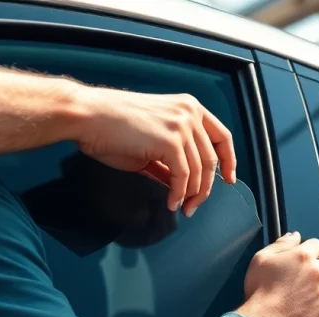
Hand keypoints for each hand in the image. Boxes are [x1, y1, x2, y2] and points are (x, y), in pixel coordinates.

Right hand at [66, 84, 236, 216]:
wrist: (87, 116)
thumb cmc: (111, 127)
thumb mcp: (151, 143)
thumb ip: (171, 160)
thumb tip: (182, 184)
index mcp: (189, 107)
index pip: (222, 136)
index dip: (229, 160)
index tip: (231, 179)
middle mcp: (189, 113)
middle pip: (212, 159)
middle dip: (206, 188)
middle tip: (194, 206)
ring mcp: (181, 125)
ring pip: (199, 171)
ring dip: (192, 195)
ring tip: (181, 208)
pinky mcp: (170, 141)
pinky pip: (183, 177)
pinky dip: (179, 194)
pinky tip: (171, 202)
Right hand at [236, 232, 318, 316]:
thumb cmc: (260, 291)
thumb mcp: (261, 259)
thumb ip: (282, 244)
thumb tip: (295, 235)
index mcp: (304, 255)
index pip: (317, 246)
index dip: (307, 254)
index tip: (297, 264)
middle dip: (311, 272)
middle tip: (293, 284)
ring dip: (315, 289)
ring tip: (296, 299)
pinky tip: (303, 309)